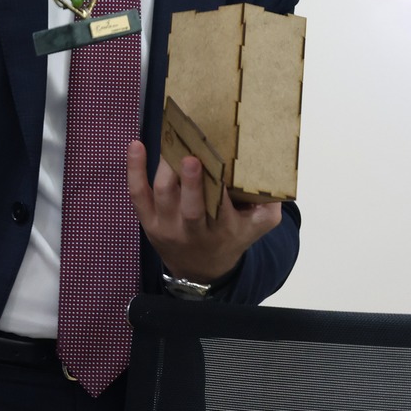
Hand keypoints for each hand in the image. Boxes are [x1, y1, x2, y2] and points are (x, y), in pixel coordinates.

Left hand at [126, 141, 282, 284]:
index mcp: (221, 230)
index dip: (220, 191)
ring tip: (172, 141)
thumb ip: (271, 207)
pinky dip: (134, 170)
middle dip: (191, 184)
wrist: (200, 269)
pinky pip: (137, 194)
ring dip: (166, 169)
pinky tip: (137, 146)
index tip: (221, 167)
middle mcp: (192, 231)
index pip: (221, 209)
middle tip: (192, 157)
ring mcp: (166, 226)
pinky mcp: (147, 220)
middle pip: (190, 208)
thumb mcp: (257, 228)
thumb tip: (276, 180)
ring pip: (163, 195)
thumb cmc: (230, 237)